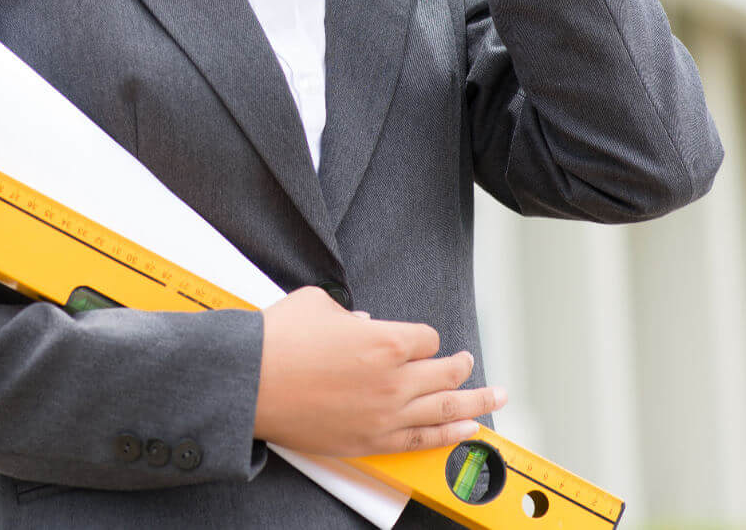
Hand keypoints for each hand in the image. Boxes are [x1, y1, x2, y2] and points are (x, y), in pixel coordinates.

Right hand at [252, 285, 506, 457]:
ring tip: (496, 398)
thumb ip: (347, 313)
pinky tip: (467, 431)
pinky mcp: (372, 441)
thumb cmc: (278, 341)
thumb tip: (359, 325)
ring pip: (446, 410)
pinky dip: (450, 436)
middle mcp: (394, 380)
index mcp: (384, 340)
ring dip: (477, 403)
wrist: (249, 384)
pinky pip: (423, 441)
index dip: (422, 338)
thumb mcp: (316, 304)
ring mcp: (386, 415)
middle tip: (471, 363)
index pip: (426, 339)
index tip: (414, 340)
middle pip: (447, 373)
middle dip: (463, 366)